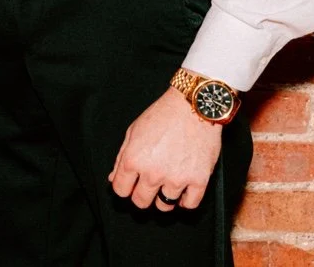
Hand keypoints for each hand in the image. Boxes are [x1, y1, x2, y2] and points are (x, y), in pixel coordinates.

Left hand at [109, 87, 222, 211]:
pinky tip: (182, 191)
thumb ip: (121, 158)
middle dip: (141, 196)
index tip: (130, 185)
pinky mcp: (199, 180)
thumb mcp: (133, 132)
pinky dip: (184, 201)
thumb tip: (114, 178)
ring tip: (165, 185)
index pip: (121, 190)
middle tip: (147, 187)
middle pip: (141, 201)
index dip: (124, 187)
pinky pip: (189, 204)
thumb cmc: (161, 116)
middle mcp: (153, 173)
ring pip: (164, 206)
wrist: (192, 107)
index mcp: (134, 160)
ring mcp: (177, 179)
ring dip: (163, 199)